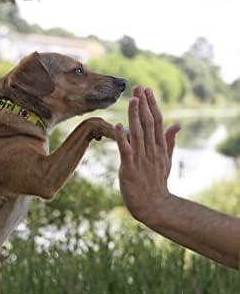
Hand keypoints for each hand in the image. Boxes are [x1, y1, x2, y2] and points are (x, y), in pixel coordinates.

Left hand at [115, 86, 179, 222]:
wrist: (154, 206)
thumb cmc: (157, 182)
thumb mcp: (166, 160)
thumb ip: (169, 141)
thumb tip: (177, 124)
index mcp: (159, 147)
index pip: (156, 121)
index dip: (151, 104)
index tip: (146, 90)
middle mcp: (151, 150)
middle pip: (148, 123)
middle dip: (143, 104)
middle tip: (138, 87)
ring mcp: (141, 159)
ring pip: (138, 133)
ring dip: (134, 116)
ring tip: (131, 100)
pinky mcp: (130, 168)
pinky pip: (126, 151)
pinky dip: (122, 138)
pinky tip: (118, 125)